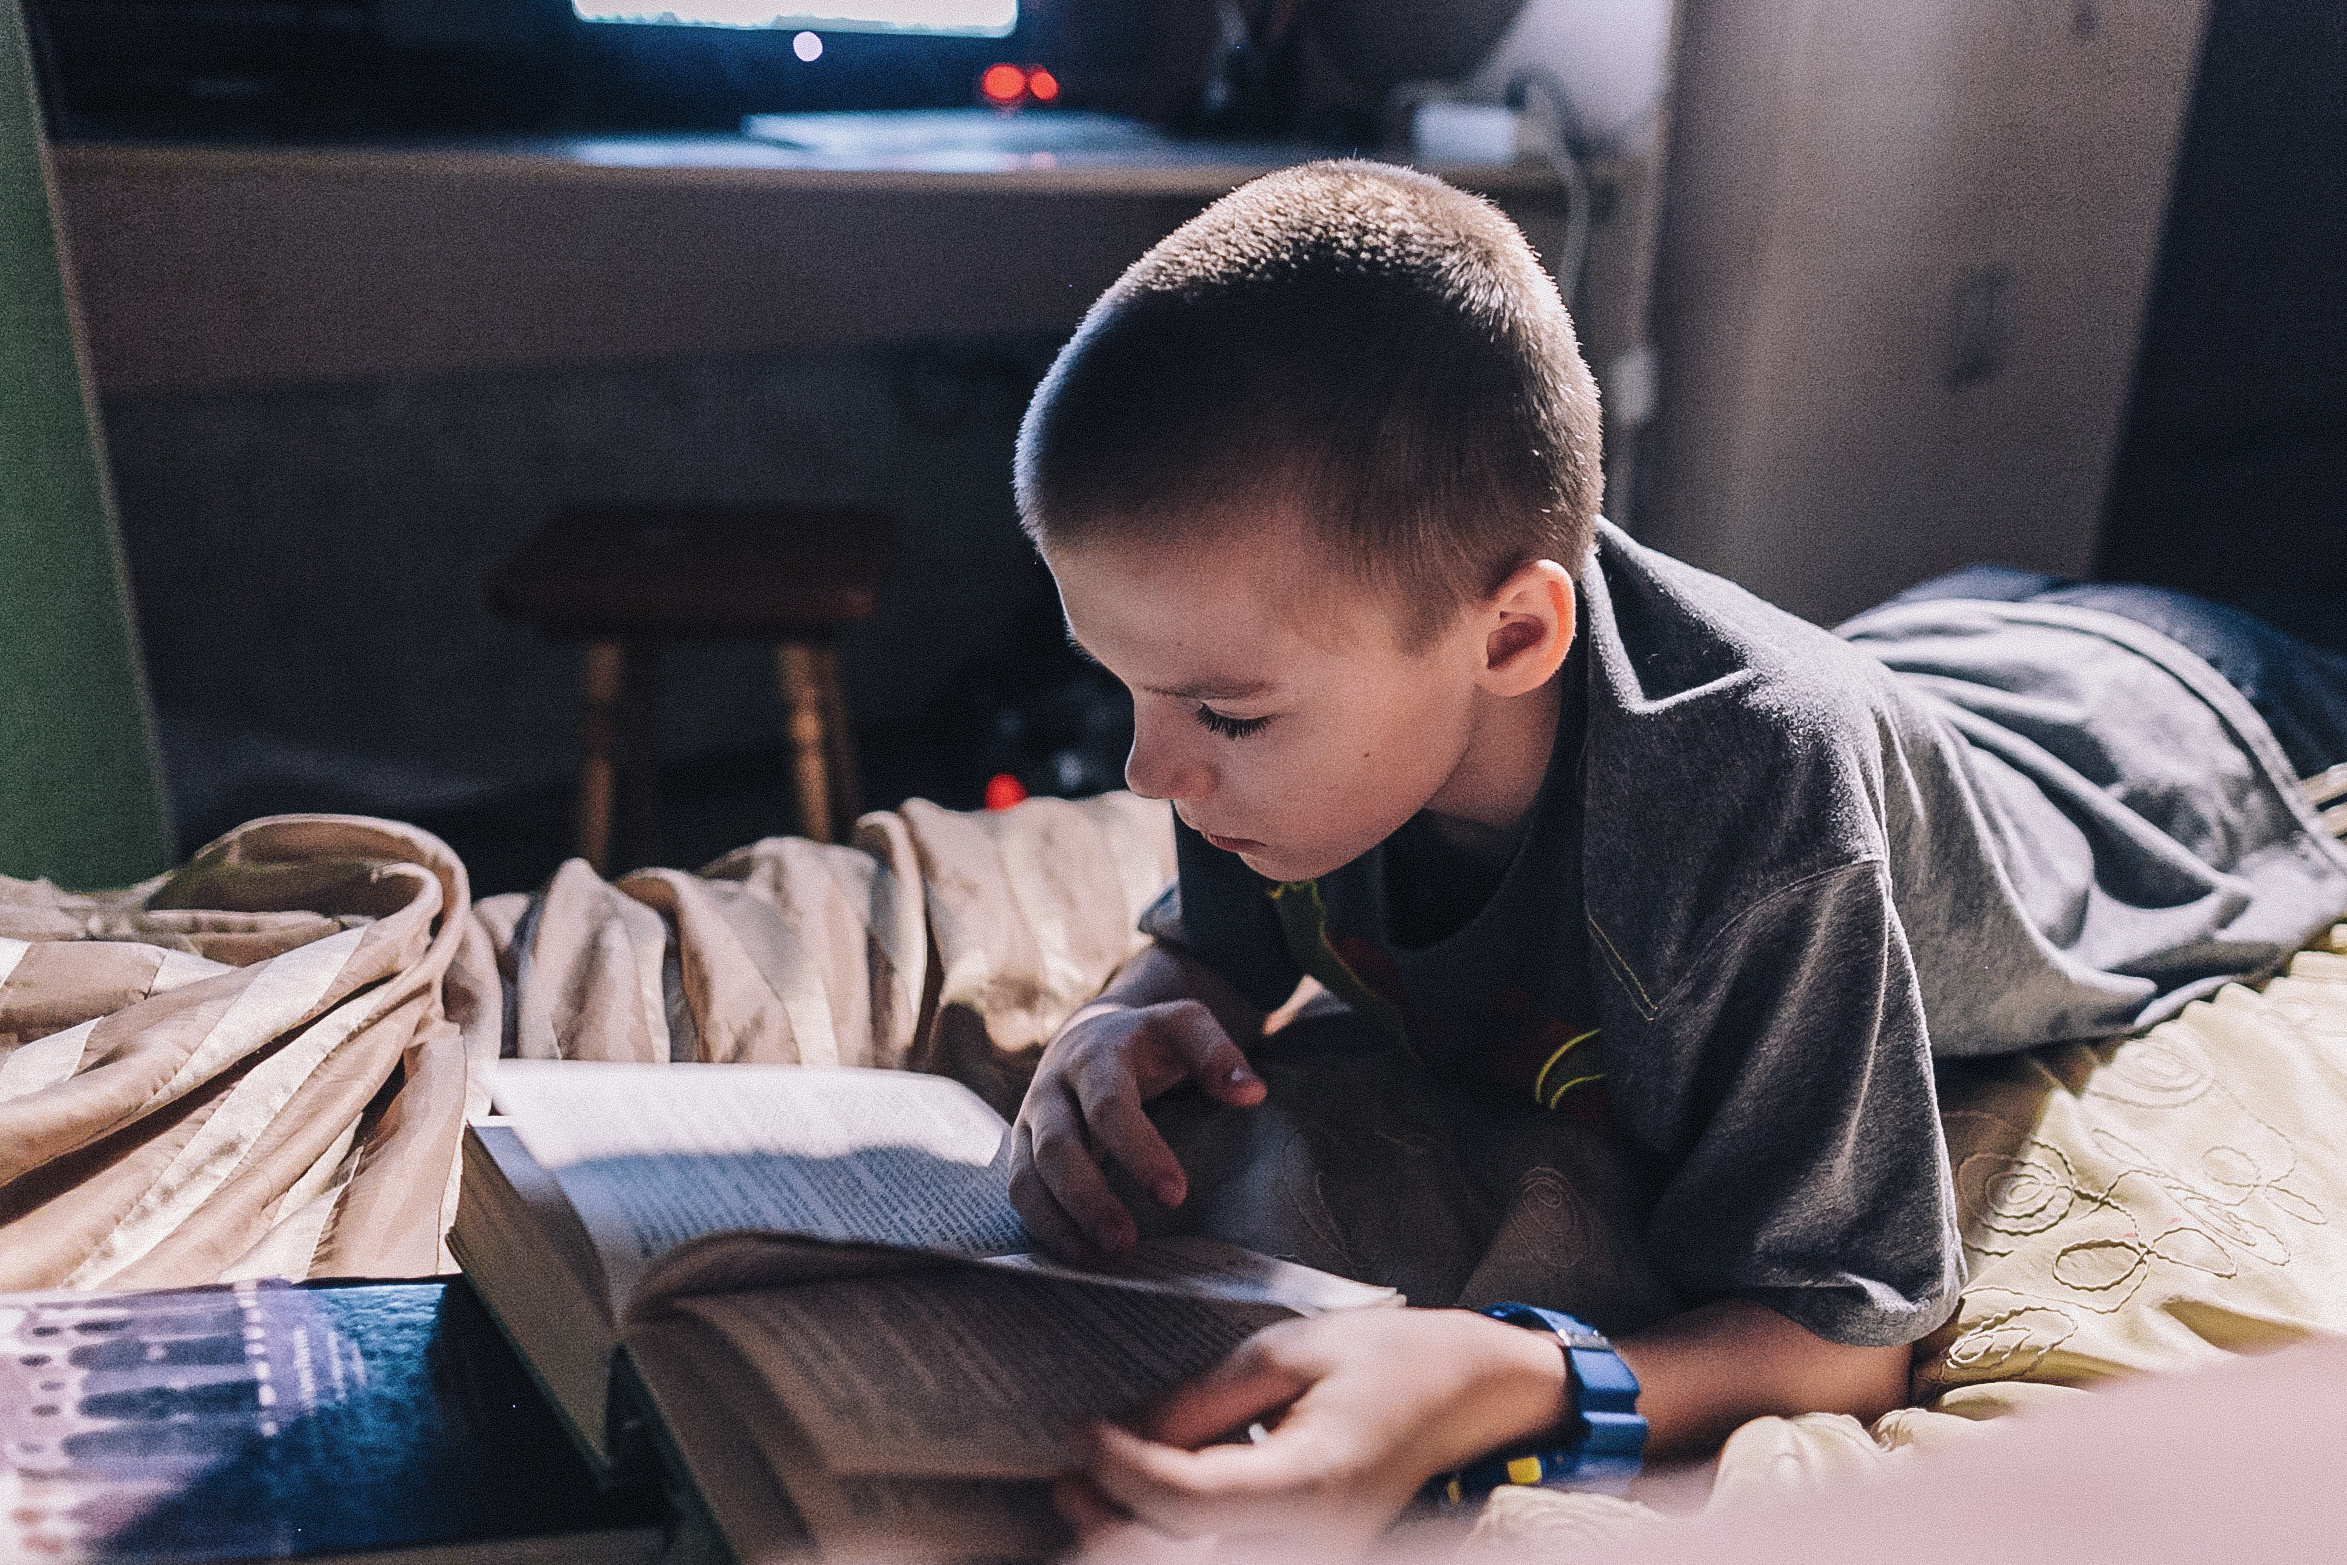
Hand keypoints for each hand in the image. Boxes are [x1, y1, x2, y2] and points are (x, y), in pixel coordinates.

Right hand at [1011, 998, 1265, 1259]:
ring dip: (1060, 1221)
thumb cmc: (1146, 1040)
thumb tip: (1250, 1092)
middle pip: (1057, 1147)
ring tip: (1099, 1259)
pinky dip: (1045, 1227)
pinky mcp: (1022, 1149)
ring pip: (1029, 1174)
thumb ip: (1217, 1053)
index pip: (1109, 1106)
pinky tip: (1080, 1255)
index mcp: (1095, 1057)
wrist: (1089, 1034)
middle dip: (1088, 1198)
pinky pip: (1022, 1191)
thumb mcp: (1183, 1026)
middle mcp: (1052, 1089)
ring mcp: (1030, 1121)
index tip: (1174, 1195)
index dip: (1139, 1151)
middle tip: (1124, 1244)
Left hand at [1058, 1309, 1570, 1558]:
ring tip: (1084, 1490)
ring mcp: (1318, 1558)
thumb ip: (1204, 1400)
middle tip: (1065, 1473)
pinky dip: (1175, 1538)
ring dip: (1133, 1539)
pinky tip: (1138, 1505)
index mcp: (1313, 1481)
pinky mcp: (1312, 1556)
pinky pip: (1227, 1556)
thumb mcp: (1289, 1351)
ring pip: (1200, 1563)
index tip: (1078, 1428)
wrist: (1471, 1395)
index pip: (1187, 1499)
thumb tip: (1128, 1432)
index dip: (1119, 1466)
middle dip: (1109, 1522)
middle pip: (1182, 1554)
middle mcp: (1316, 1541)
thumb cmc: (1386, 1358)